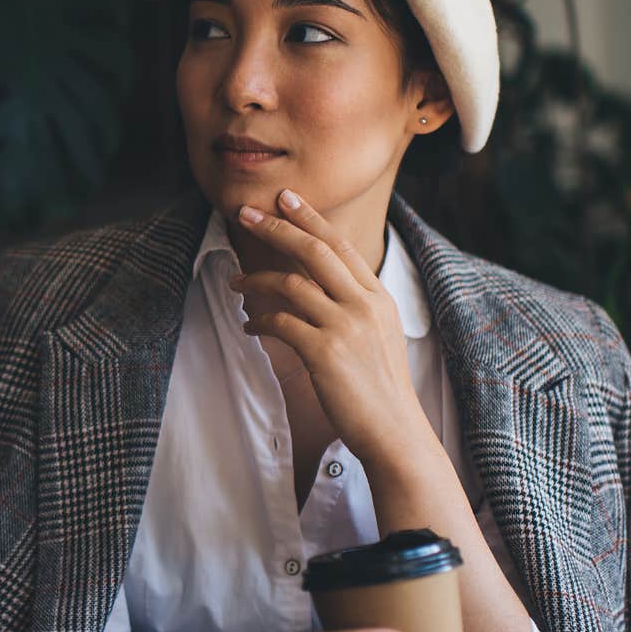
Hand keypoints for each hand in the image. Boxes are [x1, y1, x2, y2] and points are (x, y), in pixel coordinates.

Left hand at [230, 189, 427, 463]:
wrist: (395, 432)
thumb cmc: (380, 389)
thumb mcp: (379, 336)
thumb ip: (355, 307)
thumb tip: (317, 287)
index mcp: (378, 297)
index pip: (340, 245)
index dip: (311, 218)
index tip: (285, 199)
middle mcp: (364, 304)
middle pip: (314, 250)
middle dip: (276, 227)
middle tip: (245, 213)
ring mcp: (346, 327)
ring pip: (291, 284)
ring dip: (256, 280)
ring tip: (235, 283)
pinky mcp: (325, 352)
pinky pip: (280, 323)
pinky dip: (258, 322)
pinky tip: (249, 328)